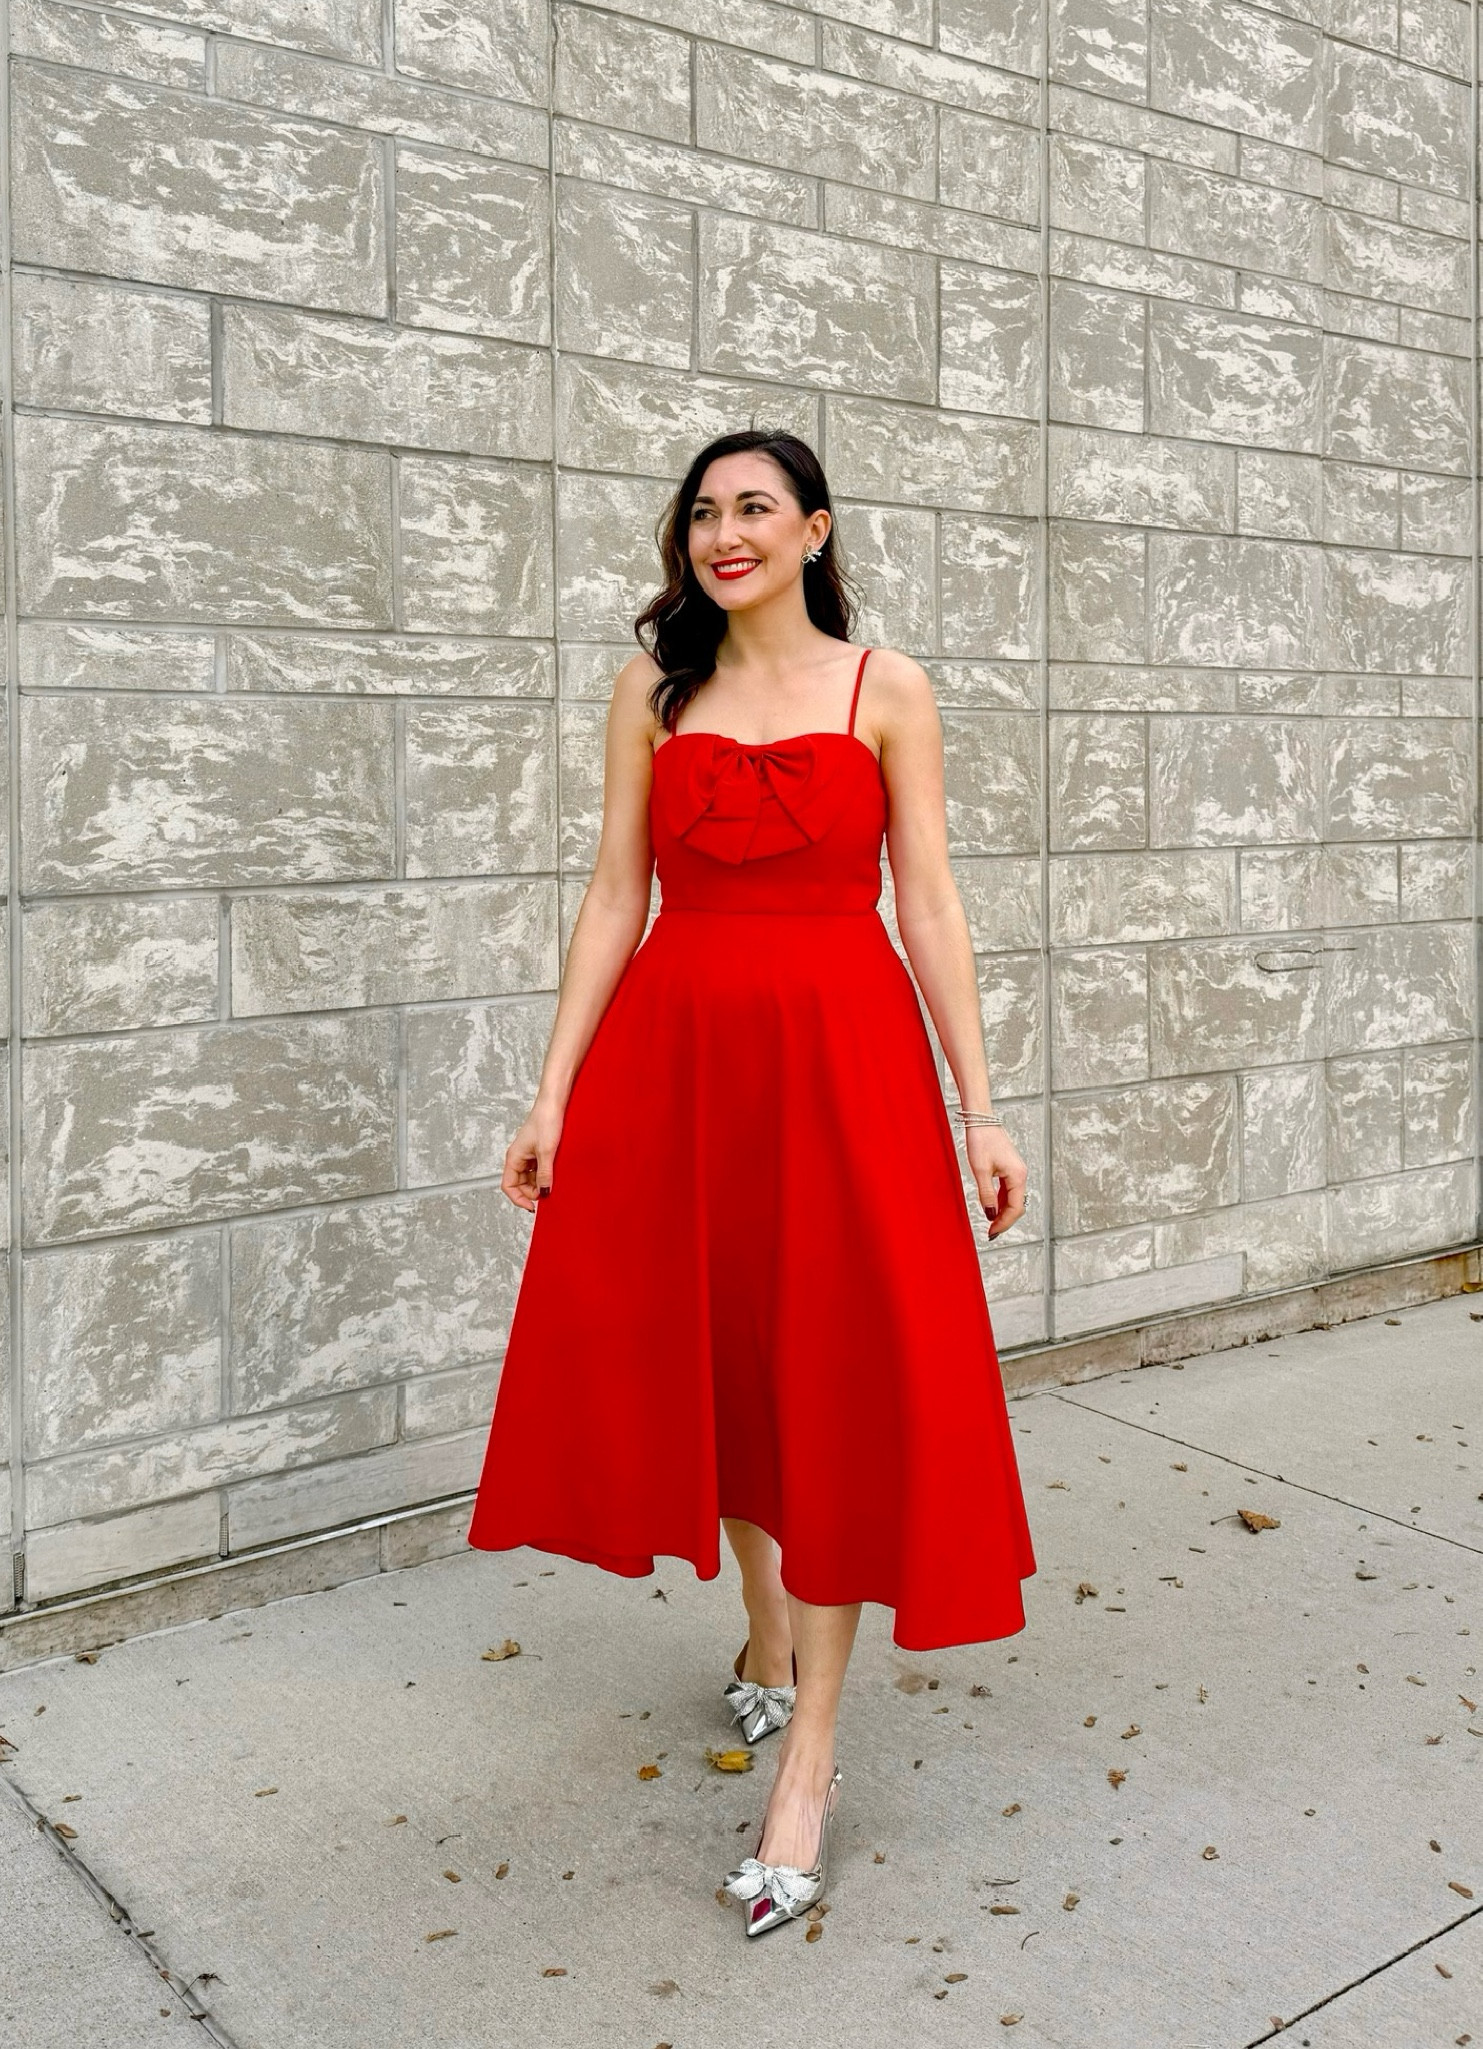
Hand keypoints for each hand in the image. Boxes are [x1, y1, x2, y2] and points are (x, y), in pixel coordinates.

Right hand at [502, 1098, 565, 1211]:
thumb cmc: (546, 1121)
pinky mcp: (537, 1152)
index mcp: (513, 1158)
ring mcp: (527, 1155)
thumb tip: (544, 1193)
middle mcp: (518, 1158)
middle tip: (548, 1194)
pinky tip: (555, 1174)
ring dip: (540, 1184)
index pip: (508, 1186)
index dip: (519, 1199)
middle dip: (532, 1192)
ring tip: (553, 1183)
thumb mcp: (547, 1152)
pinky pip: (537, 1170)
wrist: (554, 1103)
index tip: (533, 1207)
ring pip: (529, 1178)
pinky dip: (544, 1175)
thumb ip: (544, 1174)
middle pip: (519, 1184)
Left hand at [966, 1122, 1025, 1239]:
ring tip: (991, 1223)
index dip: (1005, 1223)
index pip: (1015, 1207)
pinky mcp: (1010, 1168)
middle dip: (1005, 1220)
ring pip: (1013, 1198)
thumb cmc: (981, 1141)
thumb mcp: (980, 1171)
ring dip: (1003, 1212)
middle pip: (1017, 1205)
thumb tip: (991, 1215)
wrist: (981, 1120)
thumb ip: (986, 1195)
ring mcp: (1016, 1171)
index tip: (992, 1232)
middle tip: (991, 1232)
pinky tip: (993, 1208)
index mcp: (1018, 1175)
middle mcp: (1021, 1174)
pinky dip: (1002, 1201)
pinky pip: (1008, 1190)